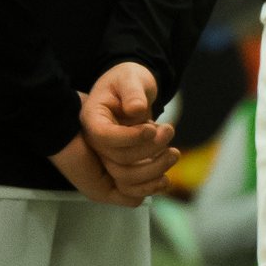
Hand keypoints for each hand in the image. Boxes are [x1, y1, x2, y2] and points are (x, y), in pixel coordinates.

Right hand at [52, 64, 176, 209]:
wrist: (130, 91)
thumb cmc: (128, 80)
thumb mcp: (130, 77)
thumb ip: (132, 91)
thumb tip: (136, 110)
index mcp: (91, 118)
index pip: (103, 136)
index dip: (129, 137)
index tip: (152, 128)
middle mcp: (94, 142)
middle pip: (115, 160)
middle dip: (148, 150)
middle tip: (169, 131)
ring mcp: (106, 157)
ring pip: (124, 178)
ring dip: (154, 170)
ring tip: (174, 153)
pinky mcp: (121, 167)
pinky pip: (130, 187)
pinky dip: (150, 187)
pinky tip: (166, 178)